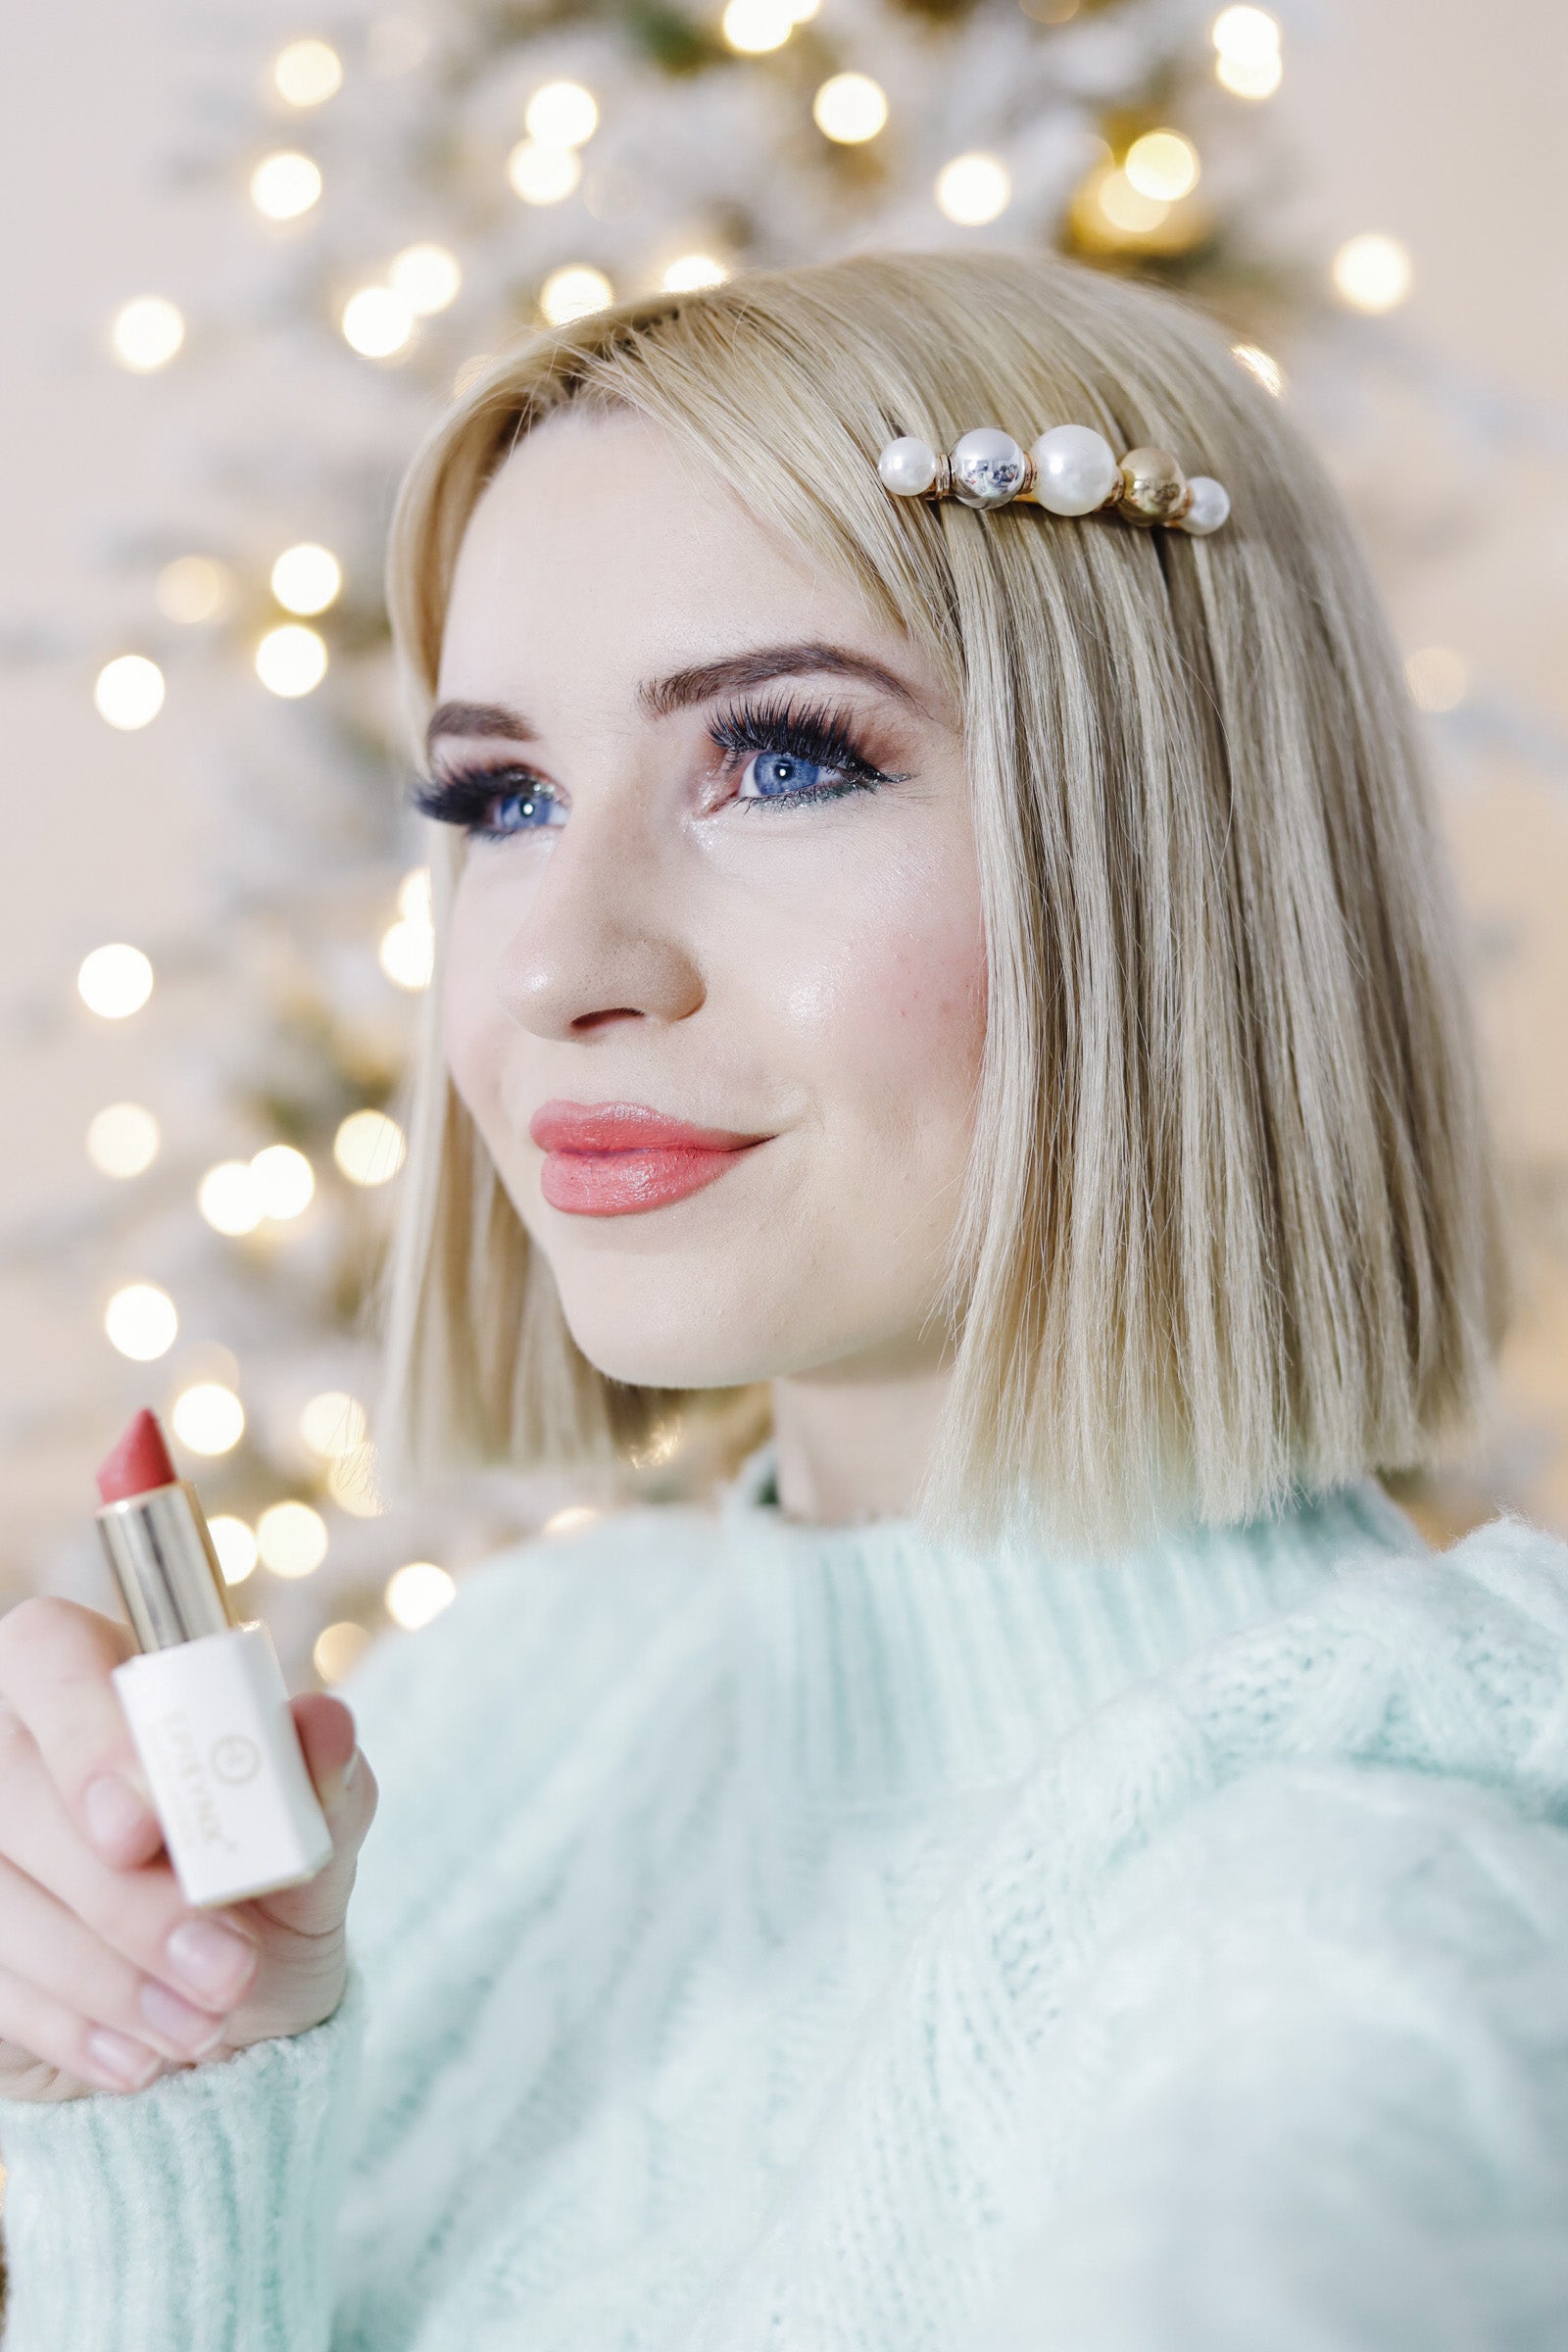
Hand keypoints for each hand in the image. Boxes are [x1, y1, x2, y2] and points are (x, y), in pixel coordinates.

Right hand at [0, 1596, 377, 2102]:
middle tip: (226, 1965)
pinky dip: (77, 2029)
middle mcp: (18, 1749)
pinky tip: (142, 2057)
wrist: (227, 2025)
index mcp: (106, 1683)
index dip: (84, 1734)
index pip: (51, 1651)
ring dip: (113, 1977)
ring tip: (206, 2023)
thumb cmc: (267, 1903)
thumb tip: (324, 1726)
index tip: (144, 1828)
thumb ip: (320, 1786)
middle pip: (18, 1794)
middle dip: (126, 1899)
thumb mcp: (315, 1852)